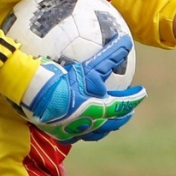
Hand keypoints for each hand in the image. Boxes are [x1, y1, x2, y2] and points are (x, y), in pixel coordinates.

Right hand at [20, 33, 146, 141]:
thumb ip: (110, 55)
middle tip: (128, 111)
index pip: (124, 104)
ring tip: (105, 121)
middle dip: (122, 117)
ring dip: (104, 126)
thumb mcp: (89, 66)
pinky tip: (76, 124)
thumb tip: (126, 40)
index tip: (141, 92)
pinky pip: (74, 135)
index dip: (134, 98)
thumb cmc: (62, 79)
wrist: (34, 94)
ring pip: (95, 133)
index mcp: (101, 109)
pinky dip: (80, 130)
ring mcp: (75, 131)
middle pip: (112, 123)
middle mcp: (91, 124)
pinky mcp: (59, 134)